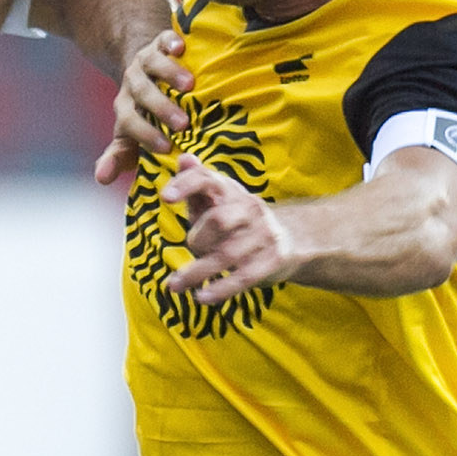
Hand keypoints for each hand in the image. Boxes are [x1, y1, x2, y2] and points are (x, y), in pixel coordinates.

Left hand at [92, 29, 193, 187]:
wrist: (146, 72)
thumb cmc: (145, 114)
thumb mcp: (131, 137)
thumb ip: (118, 156)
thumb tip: (101, 179)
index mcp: (126, 108)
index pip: (129, 122)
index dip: (144, 135)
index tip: (166, 149)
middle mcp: (133, 84)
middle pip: (142, 94)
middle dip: (160, 108)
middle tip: (182, 124)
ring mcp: (146, 62)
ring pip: (153, 65)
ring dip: (169, 74)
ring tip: (190, 85)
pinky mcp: (160, 43)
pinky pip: (163, 39)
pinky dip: (170, 41)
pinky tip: (181, 47)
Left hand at [161, 154, 302, 306]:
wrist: (290, 238)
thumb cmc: (239, 219)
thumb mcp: (218, 200)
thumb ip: (196, 184)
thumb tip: (183, 158)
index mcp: (230, 191)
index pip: (207, 178)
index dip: (186, 185)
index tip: (165, 198)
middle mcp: (248, 208)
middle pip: (218, 220)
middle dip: (197, 239)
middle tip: (192, 248)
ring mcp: (262, 234)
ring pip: (226, 254)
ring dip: (196, 273)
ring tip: (174, 286)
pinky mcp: (272, 260)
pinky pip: (242, 277)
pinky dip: (220, 290)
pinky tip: (202, 297)